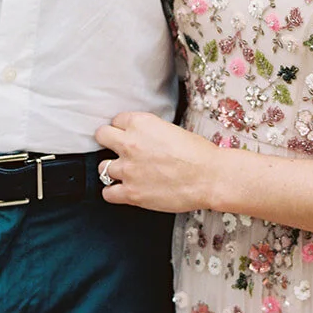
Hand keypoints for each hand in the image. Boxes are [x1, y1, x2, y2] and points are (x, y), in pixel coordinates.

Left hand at [94, 110, 224, 213]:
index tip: (127, 134)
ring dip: (112, 169)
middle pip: (102, 136)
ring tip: (125, 173)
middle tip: (117, 149)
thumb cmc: (199, 154)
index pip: (117, 120)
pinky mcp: (131, 192)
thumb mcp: (171, 129)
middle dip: (108, 141)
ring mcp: (128, 169)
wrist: (210, 177)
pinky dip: (113, 193)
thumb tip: (142, 139)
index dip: (123, 128)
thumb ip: (150, 132)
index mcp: (141, 123)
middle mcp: (130, 143)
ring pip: (102, 167)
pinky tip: (122, 191)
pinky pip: (108, 193)